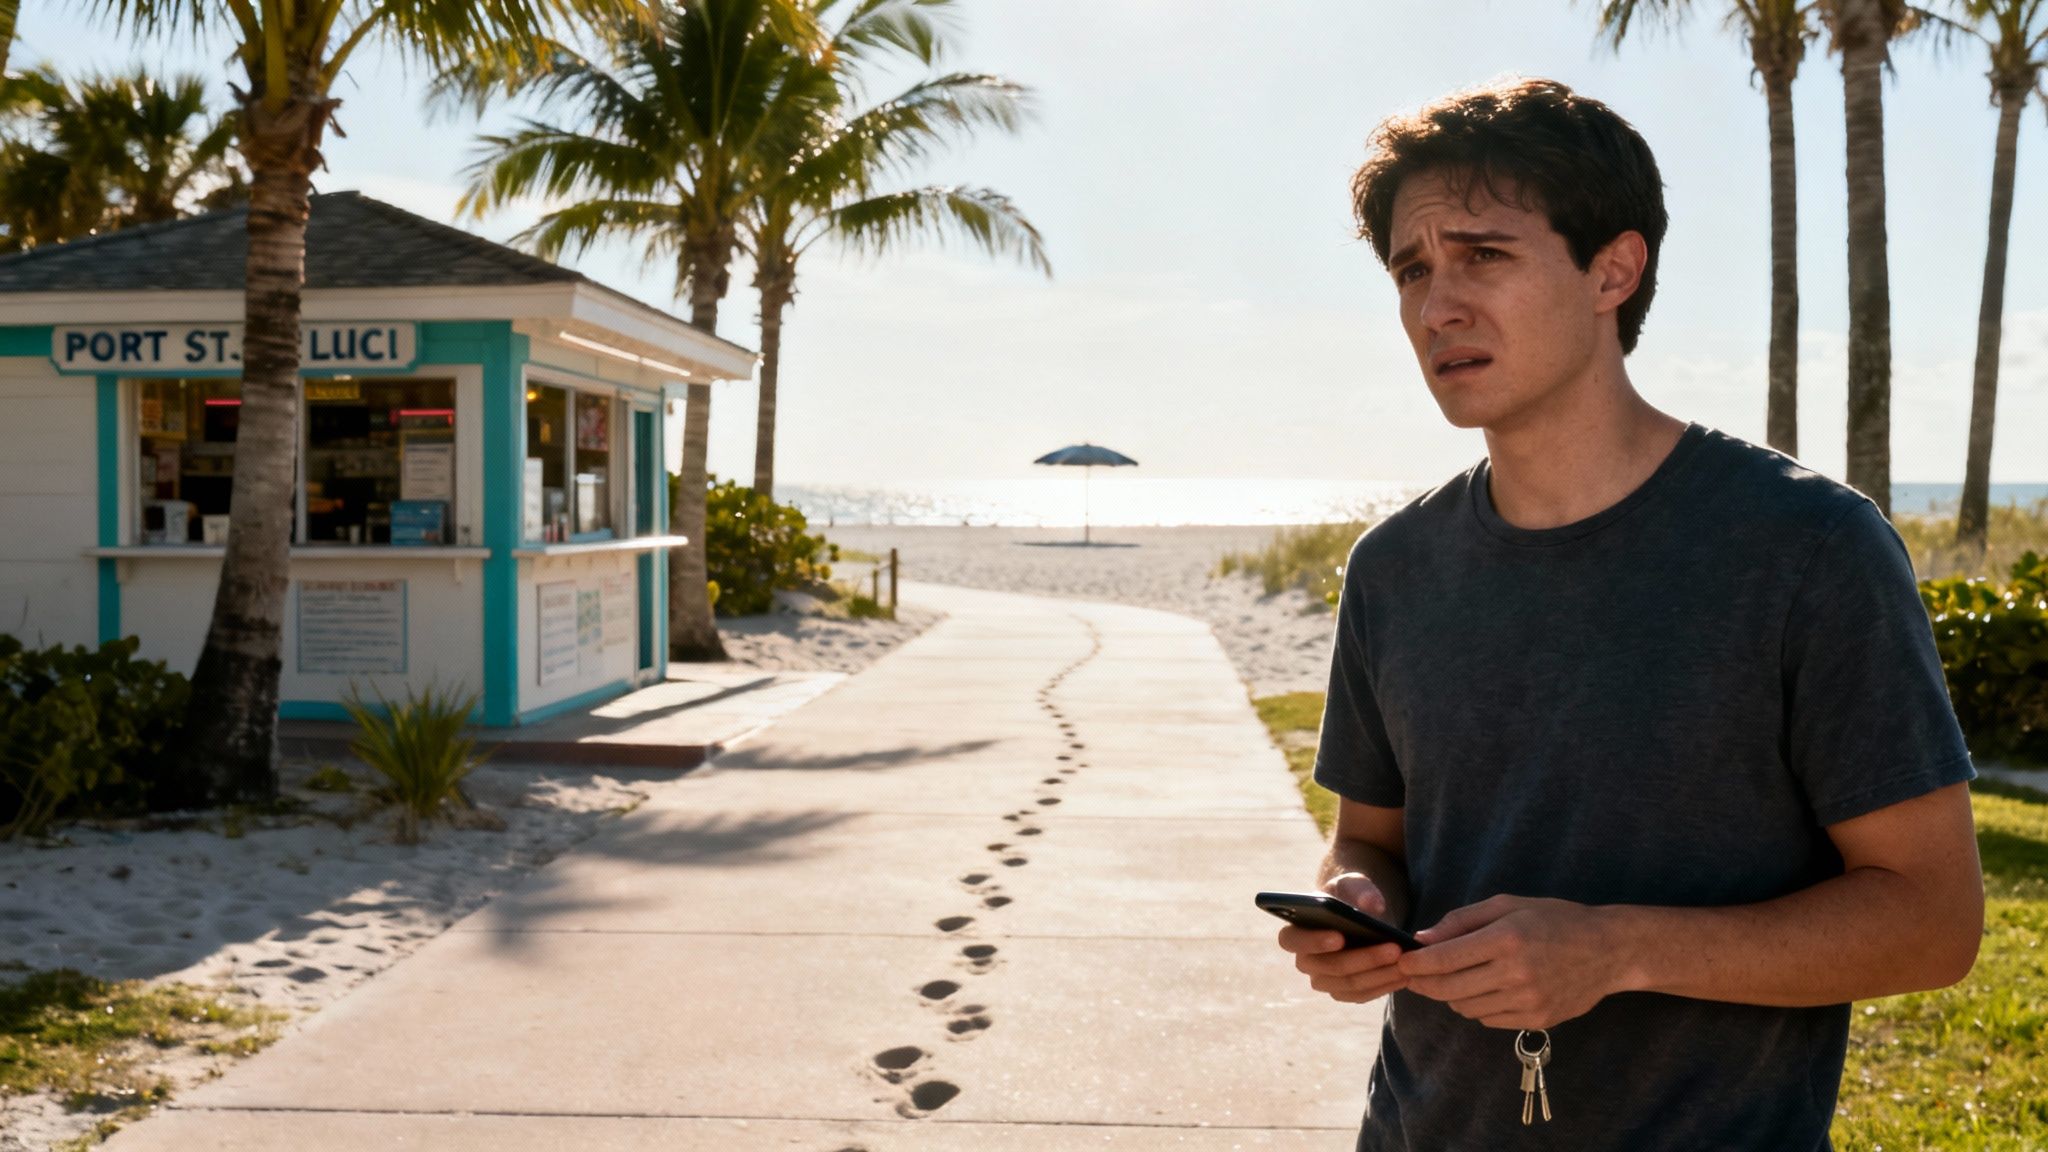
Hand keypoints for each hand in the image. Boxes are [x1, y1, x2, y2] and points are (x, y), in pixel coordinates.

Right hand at [1275, 873, 1407, 1004]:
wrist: (1356, 916)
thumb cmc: (1347, 897)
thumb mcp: (1352, 884)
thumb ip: (1361, 889)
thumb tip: (1374, 906)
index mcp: (1295, 931)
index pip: (1291, 941)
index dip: (1313, 942)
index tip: (1339, 937)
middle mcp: (1305, 960)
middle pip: (1328, 967)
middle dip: (1364, 959)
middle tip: (1394, 949)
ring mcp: (1323, 980)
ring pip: (1348, 985)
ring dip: (1379, 975)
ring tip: (1405, 963)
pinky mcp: (1342, 992)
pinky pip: (1361, 996)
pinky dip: (1383, 986)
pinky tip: (1404, 976)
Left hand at [1397, 895, 1625, 1029]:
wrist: (1609, 950)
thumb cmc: (1554, 919)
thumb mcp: (1507, 906)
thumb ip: (1461, 921)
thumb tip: (1422, 939)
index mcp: (1506, 939)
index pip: (1444, 959)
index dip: (1415, 964)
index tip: (1401, 962)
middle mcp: (1516, 974)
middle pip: (1449, 988)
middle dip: (1424, 983)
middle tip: (1413, 976)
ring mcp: (1528, 1001)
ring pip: (1466, 1007)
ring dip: (1451, 995)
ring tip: (1453, 979)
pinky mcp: (1537, 1020)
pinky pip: (1488, 1019)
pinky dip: (1477, 1006)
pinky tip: (1483, 989)